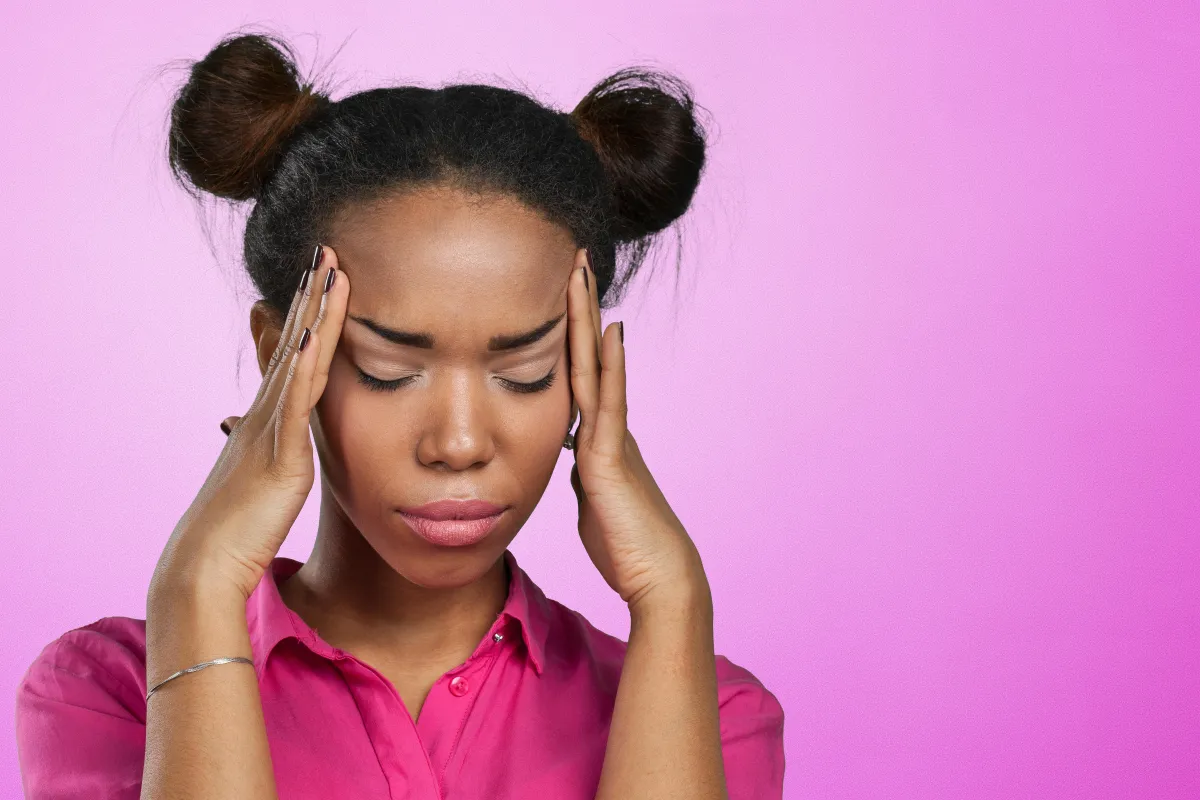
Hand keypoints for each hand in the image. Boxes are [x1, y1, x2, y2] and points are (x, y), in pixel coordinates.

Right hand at [150, 245, 349, 603]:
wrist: (205, 567)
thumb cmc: (233, 530)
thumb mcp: (256, 481)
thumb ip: (266, 454)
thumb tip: (252, 433)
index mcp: (264, 421)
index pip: (287, 356)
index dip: (301, 315)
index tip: (315, 277)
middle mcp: (264, 415)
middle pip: (292, 343)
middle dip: (309, 297)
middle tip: (325, 250)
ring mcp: (270, 431)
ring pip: (297, 361)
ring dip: (315, 314)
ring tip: (330, 271)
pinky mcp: (279, 456)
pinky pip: (294, 404)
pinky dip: (304, 368)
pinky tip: (315, 334)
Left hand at [566, 249, 709, 613]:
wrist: (659, 577)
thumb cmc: (624, 545)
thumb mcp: (590, 499)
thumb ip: (581, 471)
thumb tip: (570, 454)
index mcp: (598, 437)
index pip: (577, 373)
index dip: (568, 332)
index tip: (560, 290)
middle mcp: (609, 427)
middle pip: (588, 355)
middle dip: (578, 307)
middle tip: (573, 257)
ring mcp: (613, 438)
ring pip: (595, 367)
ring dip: (586, 319)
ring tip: (582, 272)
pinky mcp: (611, 458)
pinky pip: (608, 403)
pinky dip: (609, 367)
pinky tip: (610, 331)